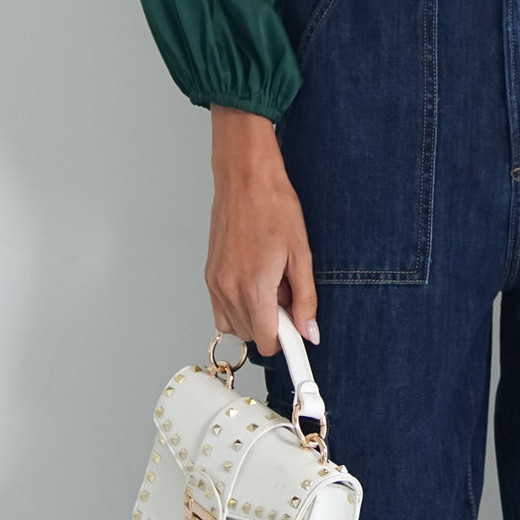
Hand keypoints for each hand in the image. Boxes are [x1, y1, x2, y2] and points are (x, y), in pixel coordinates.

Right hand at [206, 106, 318, 356]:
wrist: (245, 177)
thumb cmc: (275, 206)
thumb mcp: (301, 253)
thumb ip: (305, 298)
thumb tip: (310, 332)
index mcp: (253, 287)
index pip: (268, 342)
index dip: (287, 342)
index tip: (300, 341)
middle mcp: (228, 290)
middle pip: (252, 336)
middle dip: (273, 323)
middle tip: (287, 291)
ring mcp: (215, 283)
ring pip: (235, 325)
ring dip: (255, 315)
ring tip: (271, 281)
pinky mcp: (209, 275)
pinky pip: (222, 309)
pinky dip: (239, 306)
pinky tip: (255, 279)